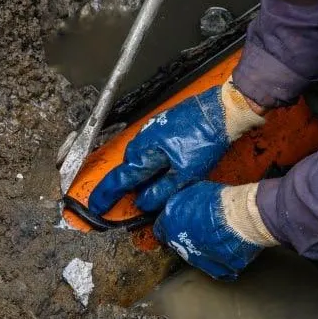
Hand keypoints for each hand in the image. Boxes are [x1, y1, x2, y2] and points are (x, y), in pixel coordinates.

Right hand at [86, 81, 264, 214]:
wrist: (221, 110)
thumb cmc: (205, 138)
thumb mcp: (185, 174)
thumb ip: (161, 190)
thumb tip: (144, 202)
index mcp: (144, 152)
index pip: (120, 179)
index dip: (106, 196)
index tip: (96, 207)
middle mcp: (143, 139)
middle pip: (130, 168)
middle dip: (129, 184)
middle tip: (134, 200)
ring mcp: (153, 129)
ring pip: (141, 157)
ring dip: (144, 172)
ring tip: (156, 183)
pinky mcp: (164, 124)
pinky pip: (151, 147)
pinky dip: (154, 159)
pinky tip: (169, 165)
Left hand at [153, 181, 276, 280]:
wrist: (240, 217)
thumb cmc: (219, 200)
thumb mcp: (193, 191)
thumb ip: (181, 202)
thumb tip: (179, 205)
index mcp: (170, 224)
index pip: (160, 229)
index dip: (169, 224)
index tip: (177, 221)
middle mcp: (179, 244)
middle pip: (176, 244)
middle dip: (184, 237)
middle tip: (200, 228)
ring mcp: (197, 259)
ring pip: (194, 257)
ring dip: (201, 248)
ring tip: (216, 237)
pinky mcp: (217, 269)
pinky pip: (216, 266)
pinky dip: (220, 259)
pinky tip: (227, 248)